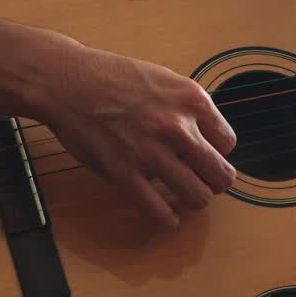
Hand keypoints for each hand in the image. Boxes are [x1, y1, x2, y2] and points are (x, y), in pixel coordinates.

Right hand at [40, 45, 237, 228]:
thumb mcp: (165, 81)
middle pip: (221, 175)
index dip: (217, 154)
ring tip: (184, 197)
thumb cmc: (112, 77)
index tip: (206, 158)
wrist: (68, 82)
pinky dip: (168, 219)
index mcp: (192, 101)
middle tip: (203, 183)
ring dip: (194, 201)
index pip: (228, 144)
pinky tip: (167, 216)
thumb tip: (205, 137)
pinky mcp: (125, 174)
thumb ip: (187, 109)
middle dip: (215, 183)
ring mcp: (152, 153)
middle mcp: (178, 128)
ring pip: (198, 197)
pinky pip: (160, 211)